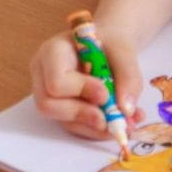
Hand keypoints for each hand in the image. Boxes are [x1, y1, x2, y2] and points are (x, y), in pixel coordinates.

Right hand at [30, 30, 144, 139]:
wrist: (109, 45)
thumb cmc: (109, 42)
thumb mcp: (123, 50)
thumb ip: (128, 77)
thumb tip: (125, 110)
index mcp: (52, 52)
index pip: (55, 81)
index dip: (80, 91)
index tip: (105, 94)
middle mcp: (42, 74)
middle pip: (47, 105)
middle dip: (82, 115)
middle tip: (109, 119)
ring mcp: (48, 93)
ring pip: (62, 121)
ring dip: (96, 127)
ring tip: (127, 121)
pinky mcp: (61, 109)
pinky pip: (75, 127)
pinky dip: (99, 130)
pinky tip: (120, 121)